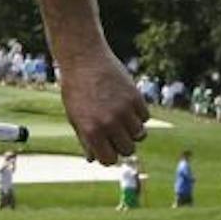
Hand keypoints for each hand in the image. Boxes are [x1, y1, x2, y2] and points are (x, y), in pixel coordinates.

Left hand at [61, 44, 149, 165]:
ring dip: (132, 130)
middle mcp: (109, 123)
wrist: (84, 59)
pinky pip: (145, 117)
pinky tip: (126, 105)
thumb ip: (86, 139)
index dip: (109, 156)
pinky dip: (138, 115)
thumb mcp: (75, 116)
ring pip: (139, 135)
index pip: (109, 160)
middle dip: (122, 144)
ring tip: (120, 117)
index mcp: (91, 131)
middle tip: (114, 132)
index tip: (106, 148)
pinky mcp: (136, 97)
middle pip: (128, 150)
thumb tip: (93, 159)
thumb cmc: (76, 90)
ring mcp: (124, 110)